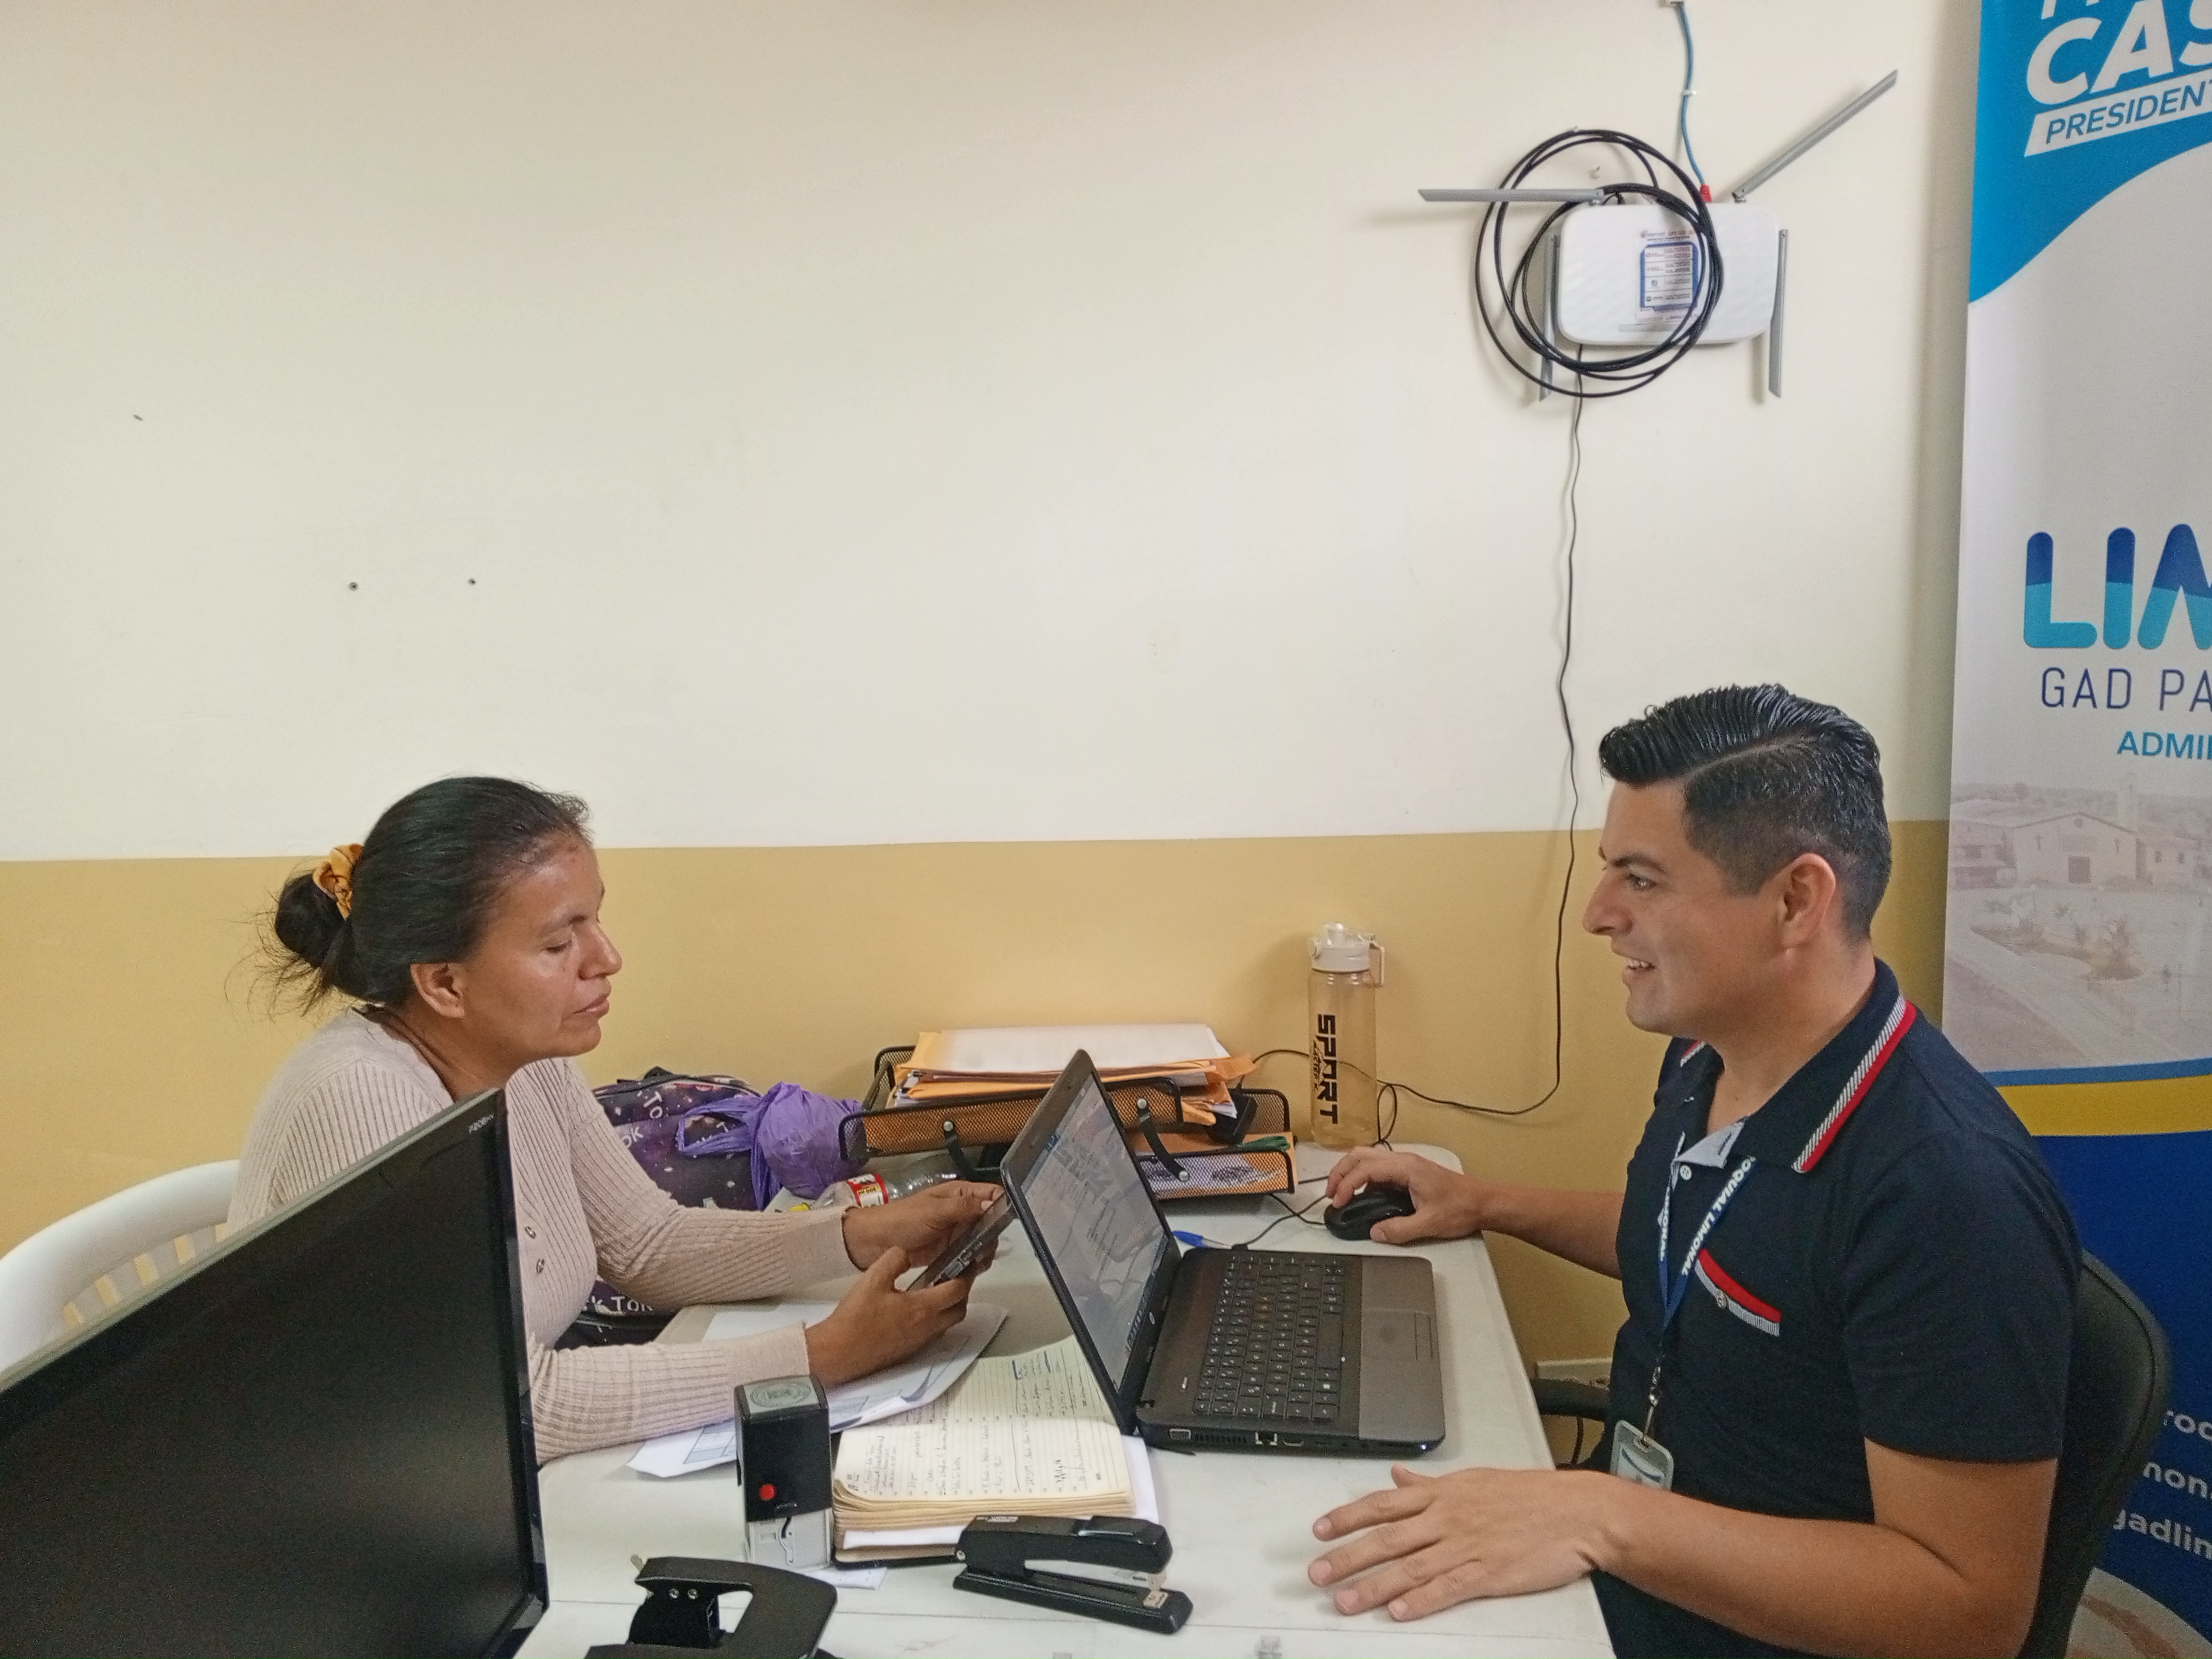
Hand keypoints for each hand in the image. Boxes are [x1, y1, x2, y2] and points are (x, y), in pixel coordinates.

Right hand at [803, 1246, 973, 1385]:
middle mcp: (927, 1327)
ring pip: (948, 1323)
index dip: (966, 1273)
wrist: (839, 1352)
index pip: (958, 1289)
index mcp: (923, 1308)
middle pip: (960, 1309)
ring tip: (939, 1290)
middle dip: (962, 1291)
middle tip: (957, 1275)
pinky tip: (919, 1310)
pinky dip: (936, 1320)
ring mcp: (920, 1342)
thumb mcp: (873, 1278)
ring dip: (950, 1306)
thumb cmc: (855, 1320)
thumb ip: (895, 1260)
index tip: (966, 1262)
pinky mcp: (910, 1350)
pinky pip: (934, 1333)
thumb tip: (906, 1252)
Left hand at [840, 1181, 1001, 1272]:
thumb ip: (963, 1208)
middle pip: (991, 1220)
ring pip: (983, 1239)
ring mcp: (956, 1231)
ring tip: (977, 1261)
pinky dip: (974, 1261)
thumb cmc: (901, 1219)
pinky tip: (970, 1268)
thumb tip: (991, 1206)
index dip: (1003, 1204)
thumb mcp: (933, 1211)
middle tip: (986, 1248)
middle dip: (993, 1234)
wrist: (874, 1241)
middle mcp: (961, 1210)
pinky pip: (970, 1254)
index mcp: (959, 1194)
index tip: (1007, 1221)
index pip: (991, 1194)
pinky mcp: (950, 1249)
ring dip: (985, 1250)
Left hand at [1308, 1464, 1623, 1619]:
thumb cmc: (1530, 1495)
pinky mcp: (1489, 1573)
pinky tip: (1399, 1611)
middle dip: (1348, 1556)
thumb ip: (1431, 1485)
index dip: (1347, 1516)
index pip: (1382, 1504)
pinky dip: (1422, 1601)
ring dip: (1374, 1586)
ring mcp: (1467, 1546)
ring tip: (1345, 1601)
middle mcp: (1448, 1518)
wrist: (1578, 1512)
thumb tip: (1398, 1477)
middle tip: (1317, 1573)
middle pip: (1387, 1537)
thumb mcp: (1474, 1480)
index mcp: (1443, 1494)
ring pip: (1410, 1567)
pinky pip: (1448, 1588)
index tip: (1319, 1529)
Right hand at [1324, 1149, 1483, 1244]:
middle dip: (1340, 1172)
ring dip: (1351, 1172)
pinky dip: (1364, 1178)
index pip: (1365, 1169)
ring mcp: (1406, 1164)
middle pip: (1361, 1155)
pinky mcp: (1409, 1172)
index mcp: (1406, 1167)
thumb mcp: (1428, 1224)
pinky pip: (1379, 1169)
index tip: (1337, 1201)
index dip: (1345, 1184)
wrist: (1484, 1202)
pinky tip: (1363, 1197)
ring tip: (1341, 1194)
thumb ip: (1398, 1230)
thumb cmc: (1461, 1208)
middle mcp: (1403, 1160)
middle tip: (1330, 1194)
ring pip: (1368, 1158)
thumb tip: (1374, 1233)